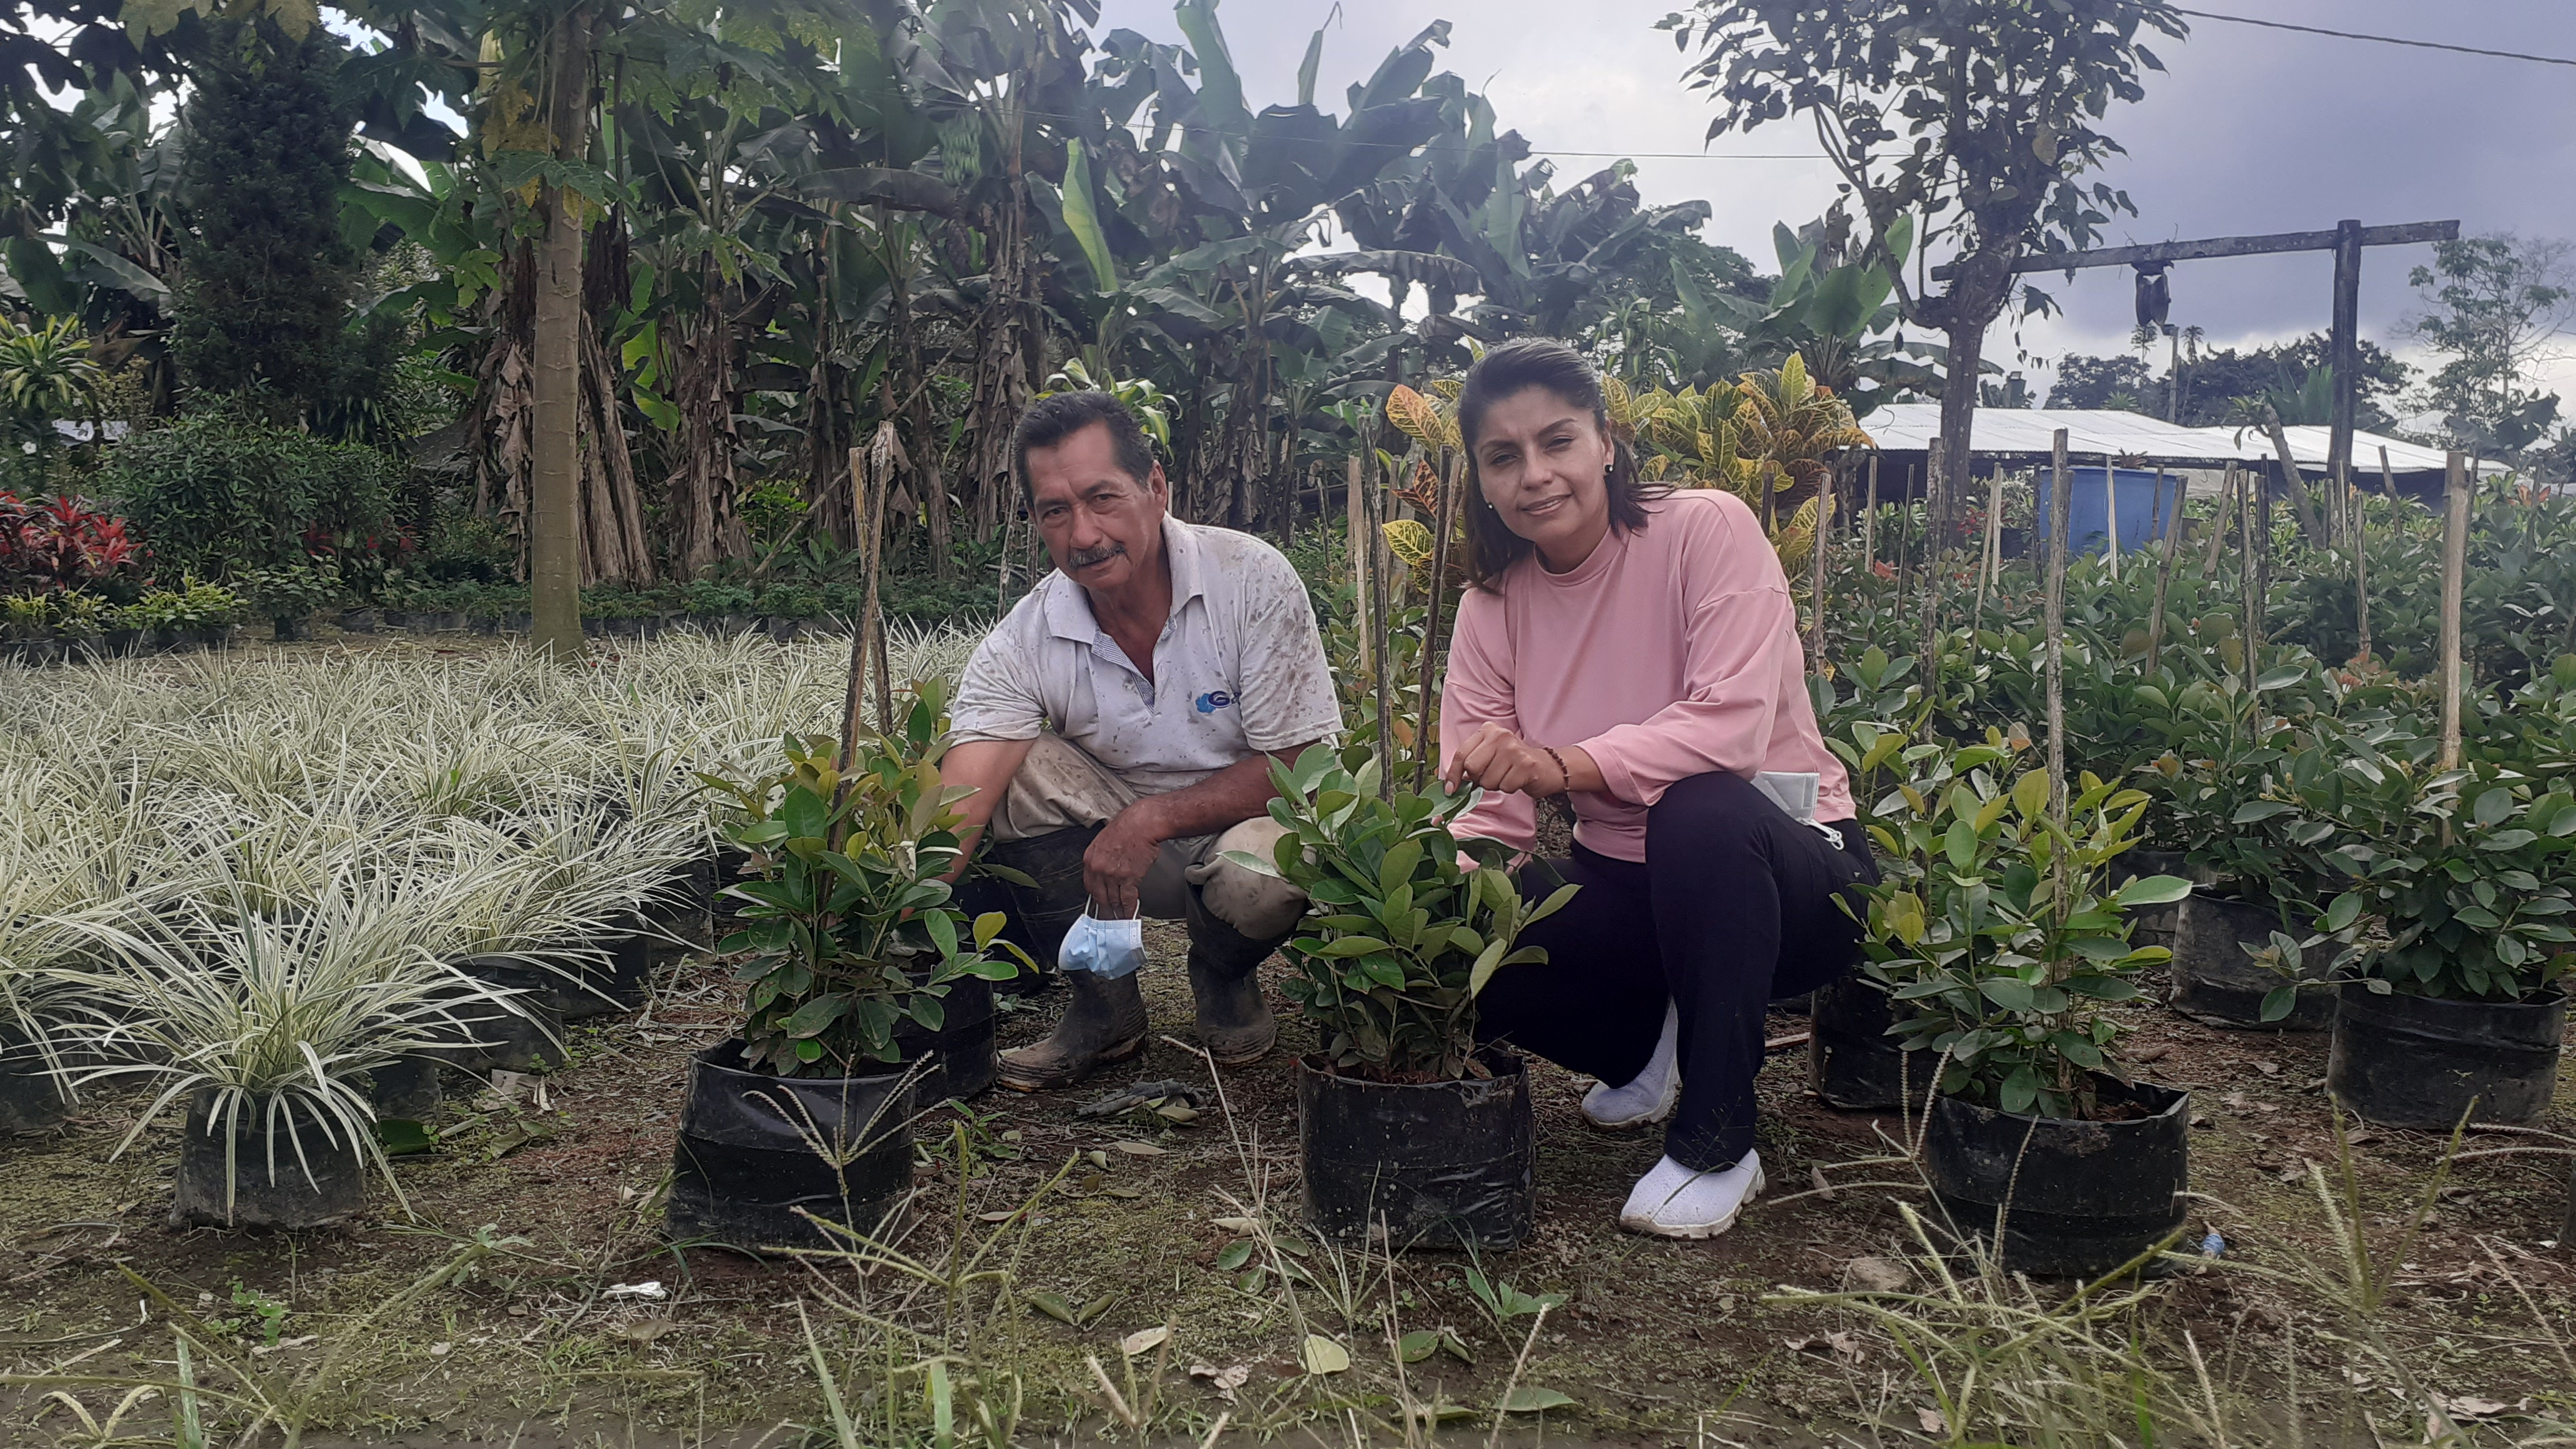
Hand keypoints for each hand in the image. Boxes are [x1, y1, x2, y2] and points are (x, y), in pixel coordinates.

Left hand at [1083, 807, 1162, 918]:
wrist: (1143, 823)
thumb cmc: (1128, 827)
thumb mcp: (1104, 841)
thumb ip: (1102, 859)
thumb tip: (1106, 872)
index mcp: (1090, 859)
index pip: (1089, 886)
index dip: (1096, 897)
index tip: (1100, 904)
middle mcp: (1098, 869)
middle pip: (1100, 897)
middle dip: (1105, 911)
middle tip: (1108, 918)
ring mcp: (1113, 875)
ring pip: (1114, 900)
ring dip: (1118, 913)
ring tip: (1120, 921)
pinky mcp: (1129, 878)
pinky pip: (1128, 899)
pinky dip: (1130, 910)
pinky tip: (1130, 916)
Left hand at [1443, 721, 1567, 798]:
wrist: (1547, 766)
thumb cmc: (1513, 763)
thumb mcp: (1490, 754)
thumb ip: (1471, 762)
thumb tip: (1451, 784)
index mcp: (1487, 730)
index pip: (1461, 754)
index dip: (1453, 774)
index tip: (1451, 789)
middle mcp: (1500, 735)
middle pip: (1472, 768)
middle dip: (1479, 779)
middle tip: (1493, 775)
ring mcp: (1514, 749)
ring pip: (1487, 781)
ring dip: (1496, 785)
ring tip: (1507, 775)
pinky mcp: (1525, 765)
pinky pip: (1504, 787)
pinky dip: (1509, 788)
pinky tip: (1517, 779)